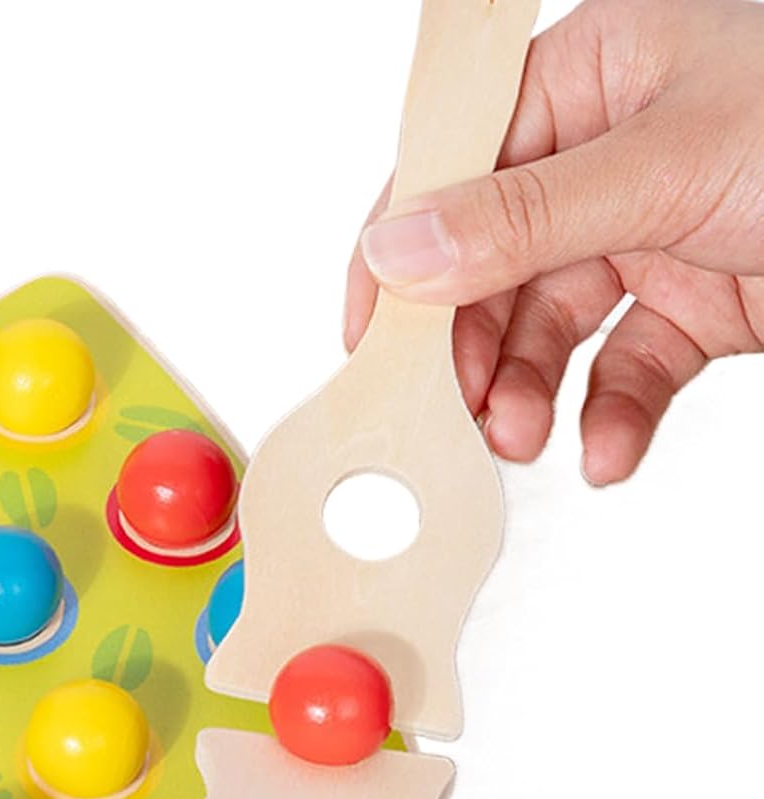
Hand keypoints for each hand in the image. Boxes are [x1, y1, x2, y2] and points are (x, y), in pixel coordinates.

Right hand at [345, 0, 763, 484]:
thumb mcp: (669, 162)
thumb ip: (524, 216)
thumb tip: (397, 246)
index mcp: (591, 77)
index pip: (454, 165)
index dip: (400, 252)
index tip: (370, 340)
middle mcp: (609, 154)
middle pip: (491, 264)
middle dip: (470, 349)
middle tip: (455, 417)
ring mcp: (653, 230)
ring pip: (550, 327)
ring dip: (528, 393)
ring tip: (524, 440)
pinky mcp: (699, 301)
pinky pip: (627, 368)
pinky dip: (612, 417)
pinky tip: (608, 451)